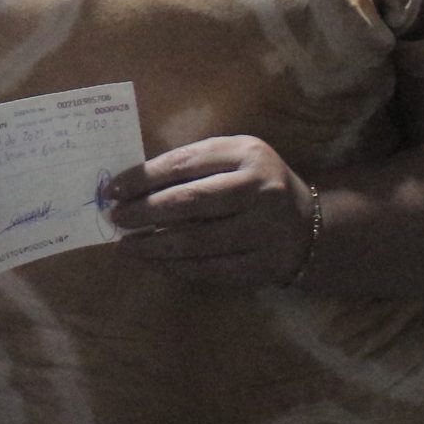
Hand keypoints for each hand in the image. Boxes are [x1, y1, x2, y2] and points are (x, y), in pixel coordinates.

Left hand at [105, 135, 314, 287]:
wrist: (311, 225)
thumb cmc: (254, 183)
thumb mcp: (231, 158)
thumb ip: (191, 164)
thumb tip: (132, 184)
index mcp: (246, 154)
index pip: (183, 164)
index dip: (142, 177)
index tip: (111, 189)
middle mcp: (261, 190)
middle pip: (190, 203)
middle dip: (145, 212)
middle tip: (116, 218)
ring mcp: (267, 230)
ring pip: (199, 241)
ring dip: (155, 245)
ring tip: (127, 245)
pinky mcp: (267, 265)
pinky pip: (213, 269)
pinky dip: (179, 267)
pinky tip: (156, 262)